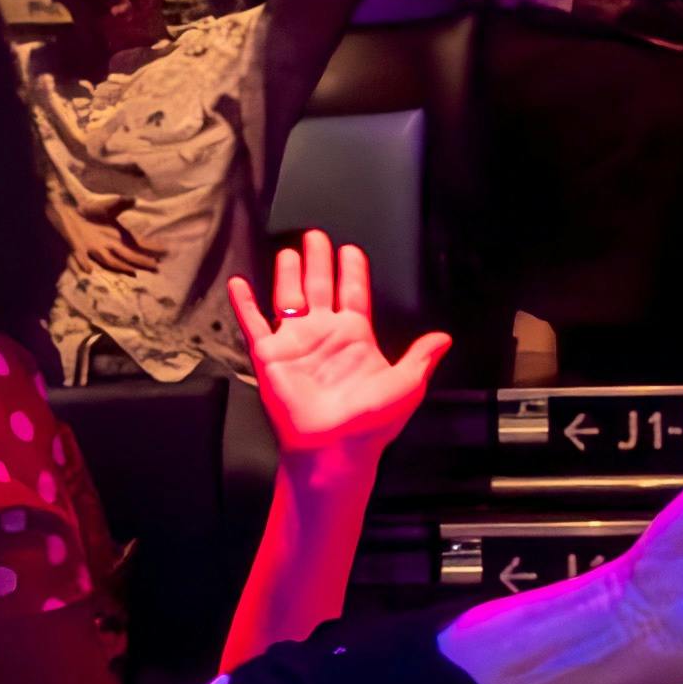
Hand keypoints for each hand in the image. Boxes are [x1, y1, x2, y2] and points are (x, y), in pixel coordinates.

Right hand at [220, 233, 443, 469]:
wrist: (332, 448)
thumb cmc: (368, 423)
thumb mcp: (406, 385)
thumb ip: (421, 358)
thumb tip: (444, 338)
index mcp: (355, 338)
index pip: (354, 294)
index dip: (353, 271)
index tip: (351, 251)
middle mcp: (324, 335)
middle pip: (320, 287)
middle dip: (319, 261)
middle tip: (317, 236)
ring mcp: (296, 343)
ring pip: (289, 298)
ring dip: (289, 274)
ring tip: (289, 250)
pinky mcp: (270, 355)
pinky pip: (254, 323)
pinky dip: (245, 303)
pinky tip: (239, 283)